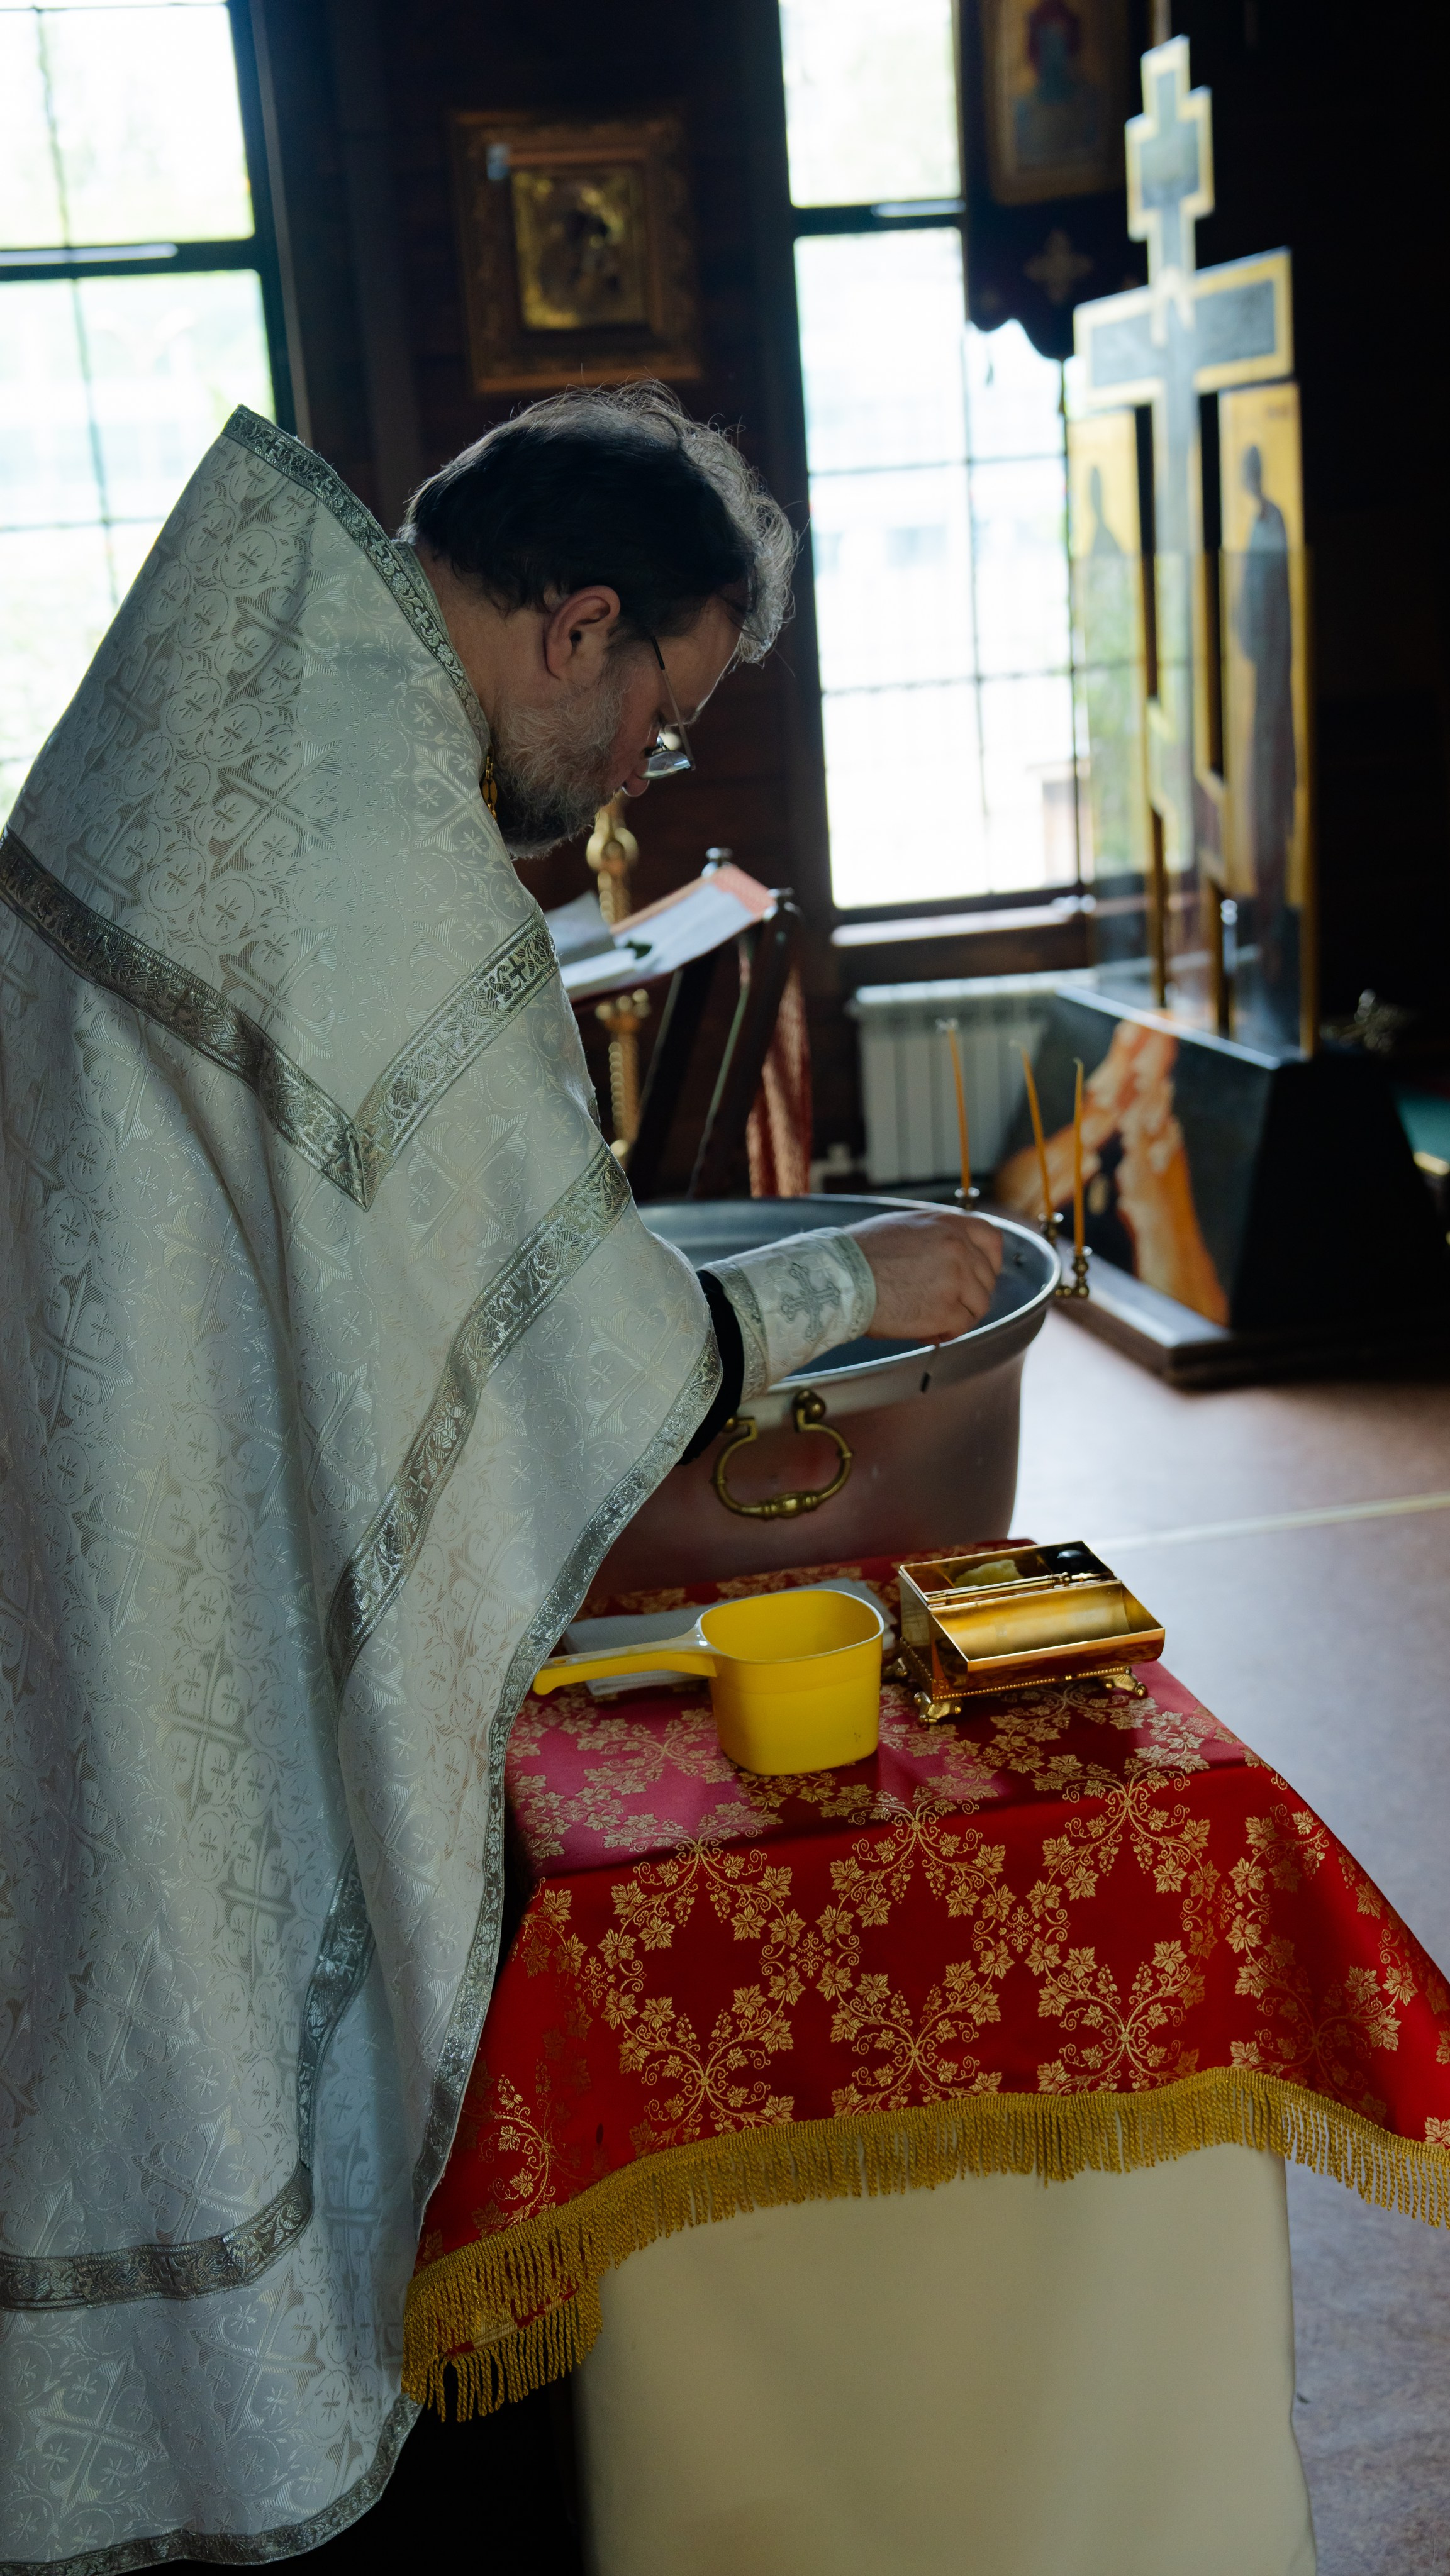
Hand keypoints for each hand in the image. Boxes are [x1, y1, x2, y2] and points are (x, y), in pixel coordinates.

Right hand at [846, 1208, 1002, 1342]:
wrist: (841, 1278)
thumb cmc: (860, 1255)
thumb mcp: (905, 1228)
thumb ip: (936, 1237)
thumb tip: (952, 1254)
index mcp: (948, 1224)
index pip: (991, 1238)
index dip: (990, 1261)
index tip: (981, 1275)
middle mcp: (958, 1247)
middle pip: (987, 1278)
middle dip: (969, 1295)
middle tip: (944, 1305)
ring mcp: (955, 1278)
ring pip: (979, 1305)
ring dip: (959, 1315)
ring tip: (931, 1319)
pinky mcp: (946, 1309)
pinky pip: (961, 1327)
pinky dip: (946, 1333)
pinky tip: (924, 1331)